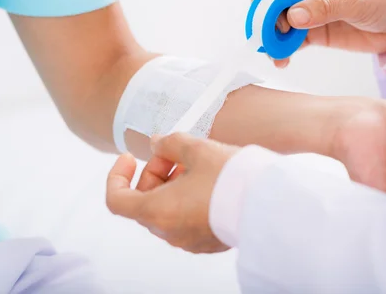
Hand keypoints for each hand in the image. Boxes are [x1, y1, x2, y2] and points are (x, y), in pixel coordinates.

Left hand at [106, 133, 237, 253]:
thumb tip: (157, 144)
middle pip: (144, 200)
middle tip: (174, 153)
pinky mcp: (207, 241)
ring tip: (195, 164)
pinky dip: (187, 199)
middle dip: (154, 172)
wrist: (268, 203)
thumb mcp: (197, 150)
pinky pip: (185, 219)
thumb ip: (170, 144)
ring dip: (172, 184)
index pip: (116, 199)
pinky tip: (208, 180)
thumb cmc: (230, 178)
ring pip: (166, 209)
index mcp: (157, 211)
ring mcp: (188, 240)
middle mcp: (168, 231)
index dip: (117, 176)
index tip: (129, 158)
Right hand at [254, 0, 385, 67]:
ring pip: (278, 26)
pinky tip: (282, 60)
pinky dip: (283, 51)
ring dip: (272, 40)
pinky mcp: (313, 34)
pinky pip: (291, 42)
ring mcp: (307, 14)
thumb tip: (294, 15)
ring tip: (276, 56)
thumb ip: (324, 7)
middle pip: (272, 5)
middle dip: (266, 22)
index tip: (269, 18)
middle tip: (270, 39)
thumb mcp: (356, 1)